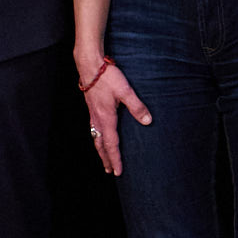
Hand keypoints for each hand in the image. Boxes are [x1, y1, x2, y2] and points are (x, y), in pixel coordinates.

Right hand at [78, 54, 151, 173]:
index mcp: (106, 118)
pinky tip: (98, 136)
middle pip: (101, 145)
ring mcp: (93, 114)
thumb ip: (137, 106)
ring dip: (100, 150)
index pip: (112, 144)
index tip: (118, 172)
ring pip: (95, 138)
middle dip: (106, 159)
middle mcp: (98, 119)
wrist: (89, 65)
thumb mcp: (126, 91)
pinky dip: (96, 138)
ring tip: (104, 159)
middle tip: (110, 171)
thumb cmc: (107, 77)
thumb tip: (147, 121)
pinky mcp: (91, 108)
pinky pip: (93, 129)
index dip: (115, 159)